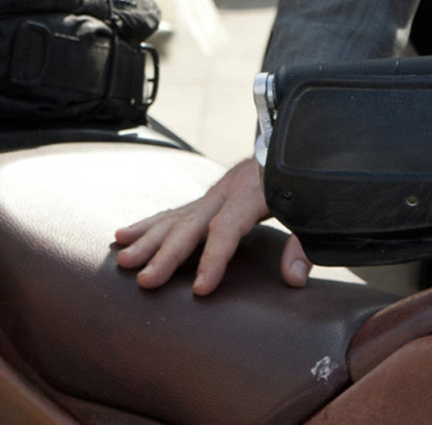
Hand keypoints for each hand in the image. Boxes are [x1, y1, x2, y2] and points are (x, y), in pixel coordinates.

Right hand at [113, 157, 306, 295]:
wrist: (286, 144)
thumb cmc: (297, 182)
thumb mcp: (308, 209)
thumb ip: (303, 243)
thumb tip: (294, 278)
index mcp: (251, 194)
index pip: (227, 228)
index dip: (214, 258)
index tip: (201, 288)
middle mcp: (224, 192)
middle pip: (191, 224)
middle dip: (166, 254)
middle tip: (145, 280)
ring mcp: (210, 194)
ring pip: (174, 217)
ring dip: (147, 240)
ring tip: (123, 260)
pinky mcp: (203, 199)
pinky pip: (171, 212)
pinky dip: (147, 224)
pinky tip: (123, 236)